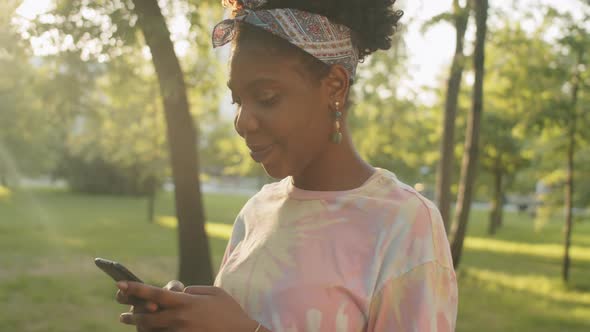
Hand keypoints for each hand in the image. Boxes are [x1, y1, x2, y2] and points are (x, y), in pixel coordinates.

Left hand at [117, 281, 258, 331]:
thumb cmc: (230, 311)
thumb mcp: (214, 292)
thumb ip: (194, 290)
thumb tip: (180, 292)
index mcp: (187, 302)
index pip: (155, 293)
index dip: (135, 288)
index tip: (119, 284)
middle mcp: (180, 318)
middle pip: (147, 316)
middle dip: (133, 315)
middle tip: (124, 313)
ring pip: (153, 330)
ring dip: (141, 327)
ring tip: (133, 322)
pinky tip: (151, 330)